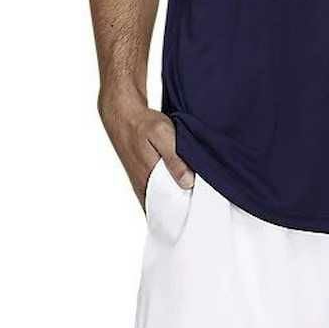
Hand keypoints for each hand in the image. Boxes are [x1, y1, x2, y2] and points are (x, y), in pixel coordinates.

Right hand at [98, 86, 193, 207]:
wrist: (122, 113)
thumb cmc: (143, 123)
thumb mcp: (162, 134)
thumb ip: (174, 158)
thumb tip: (188, 183)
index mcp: (147, 180)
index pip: (167, 210)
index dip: (184, 214)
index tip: (202, 213)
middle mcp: (143, 186)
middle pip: (167, 206)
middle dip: (184, 207)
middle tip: (206, 205)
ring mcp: (142, 182)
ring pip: (164, 198)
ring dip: (179, 197)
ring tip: (200, 195)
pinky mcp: (143, 175)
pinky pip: (160, 189)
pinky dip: (172, 189)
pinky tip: (186, 182)